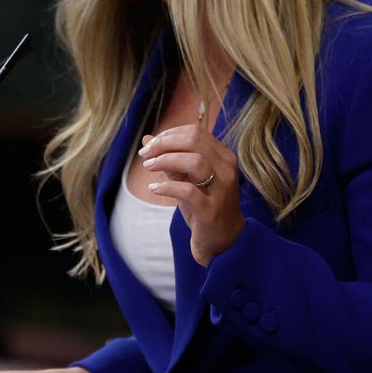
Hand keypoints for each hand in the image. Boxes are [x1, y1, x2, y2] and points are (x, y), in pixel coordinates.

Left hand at [139, 124, 244, 265]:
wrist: (223, 240)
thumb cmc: (203, 206)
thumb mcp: (186, 179)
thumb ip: (169, 159)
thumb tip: (147, 140)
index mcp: (223, 157)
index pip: (195, 132)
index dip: (169, 135)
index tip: (150, 146)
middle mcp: (226, 169)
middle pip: (194, 140)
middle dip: (164, 144)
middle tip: (145, 155)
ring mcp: (221, 189)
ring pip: (194, 161)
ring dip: (165, 160)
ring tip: (148, 167)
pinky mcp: (211, 210)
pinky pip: (187, 191)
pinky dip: (167, 186)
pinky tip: (155, 188)